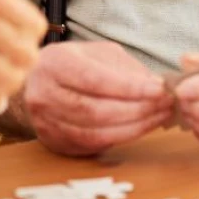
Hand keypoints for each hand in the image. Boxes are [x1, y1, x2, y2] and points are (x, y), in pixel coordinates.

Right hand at [23, 42, 173, 155]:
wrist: (33, 82)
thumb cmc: (70, 64)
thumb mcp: (95, 52)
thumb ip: (124, 67)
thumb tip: (155, 85)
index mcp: (54, 63)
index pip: (95, 79)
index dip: (130, 87)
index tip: (159, 89)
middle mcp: (45, 94)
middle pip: (96, 110)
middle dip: (137, 109)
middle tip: (165, 104)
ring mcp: (47, 122)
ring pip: (96, 133)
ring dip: (134, 127)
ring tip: (159, 116)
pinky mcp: (55, 142)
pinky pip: (93, 145)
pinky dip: (122, 138)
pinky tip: (140, 127)